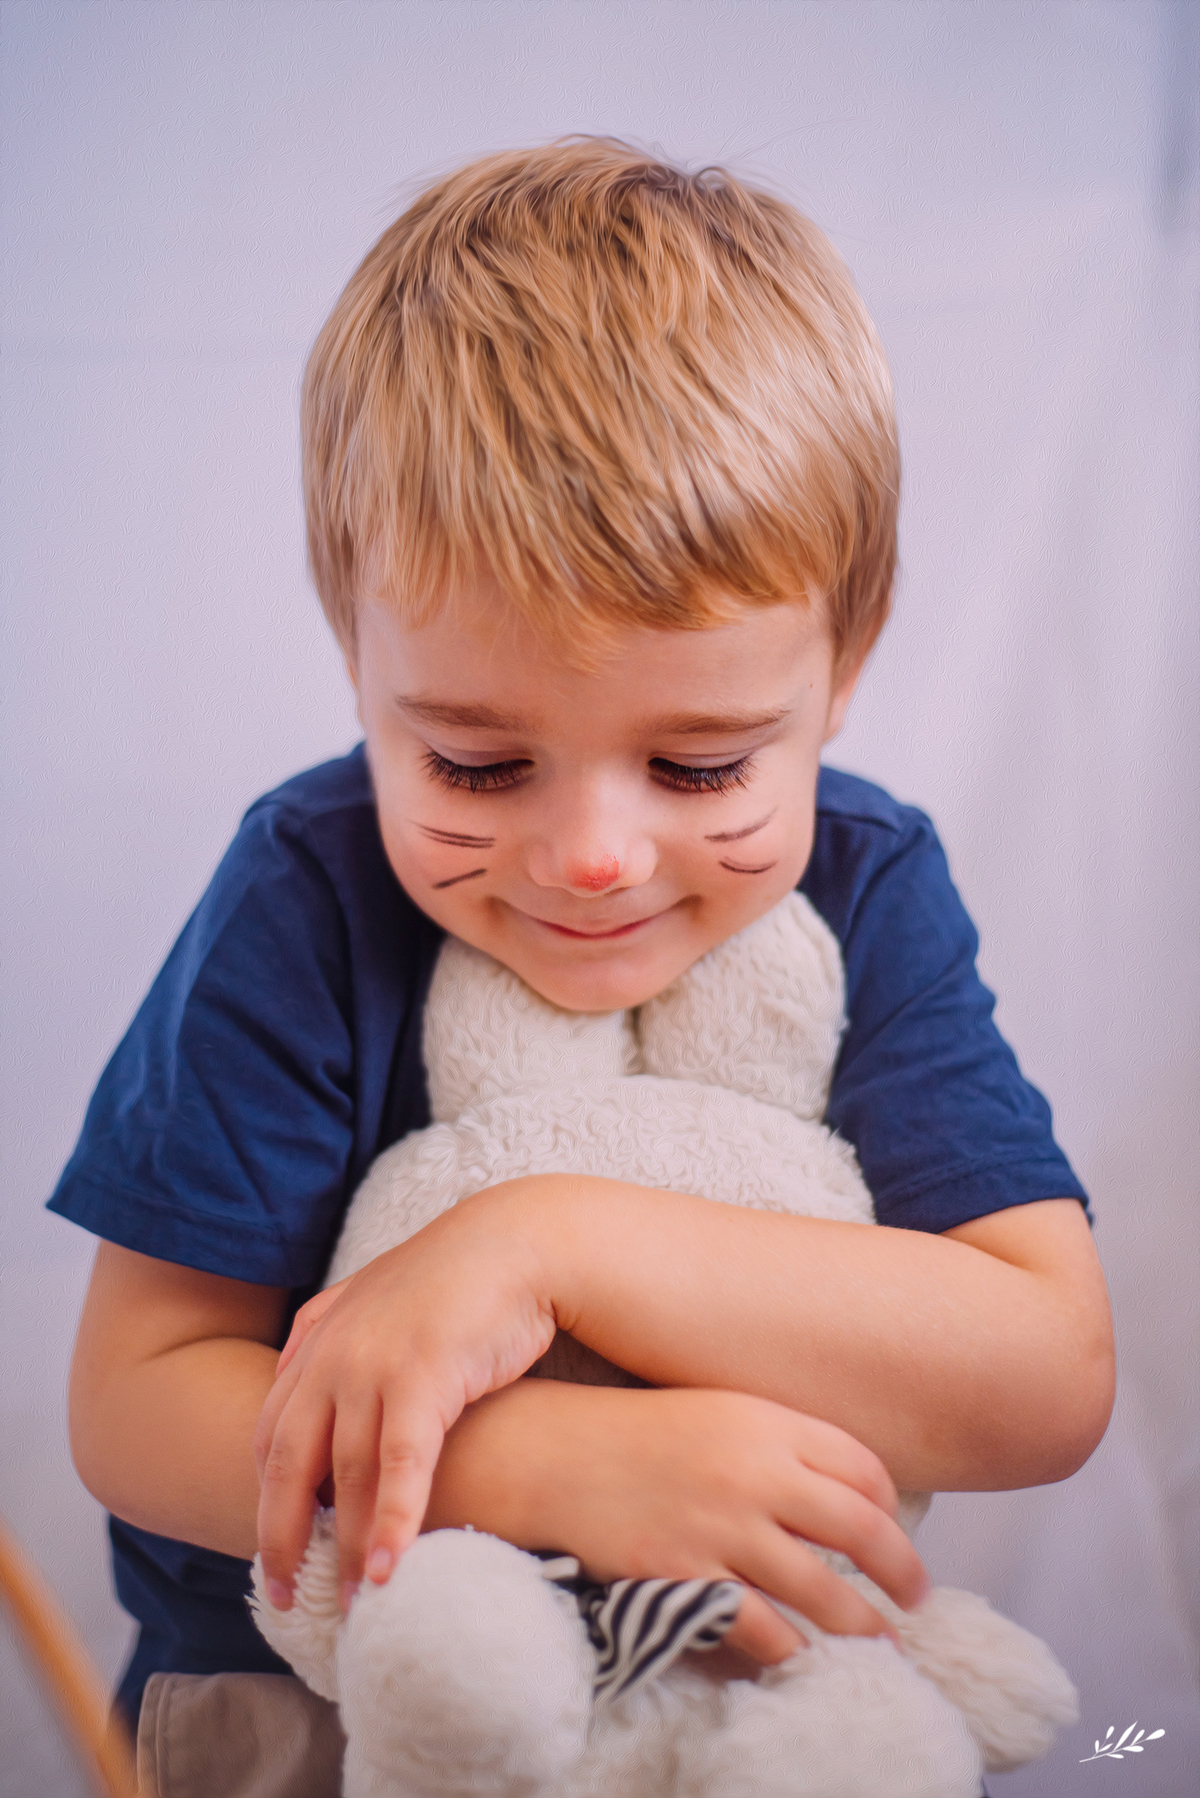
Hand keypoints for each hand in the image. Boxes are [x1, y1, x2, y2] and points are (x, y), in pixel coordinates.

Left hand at [253, 1186, 555, 1610]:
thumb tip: (300, 1381)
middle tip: (284, 1598)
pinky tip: (386, 1570)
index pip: (269, 1434)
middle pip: (287, 1465)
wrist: (513, 1241)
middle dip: (281, 1538)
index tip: (273, 1549)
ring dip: (343, 1547)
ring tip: (350, 1607)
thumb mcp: (374, 1302)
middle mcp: (332, 1356)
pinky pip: (399, 1467)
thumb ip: (332, 1339)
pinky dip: (390, 1523)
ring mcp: (374, 1365)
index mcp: (317, 1341)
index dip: (266, 1498)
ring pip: (343, 1476)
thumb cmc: (452, 1279)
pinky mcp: (423, 1376)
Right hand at [429, 1379, 929, 1664]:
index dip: (890, 1506)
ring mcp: (721, 1524)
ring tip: (880, 1645)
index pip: (861, 1466)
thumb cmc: (626, 1431)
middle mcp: (754, 1469)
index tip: (896, 1532)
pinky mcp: (685, 1574)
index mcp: (764, 1419)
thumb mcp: (709, 1413)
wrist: (542, 1451)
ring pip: (823, 1589)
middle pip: (861, 1528)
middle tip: (918, 1598)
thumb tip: (826, 1487)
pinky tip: (800, 1661)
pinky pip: (760, 1628)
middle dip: (902, 1572)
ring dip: (862, 1626)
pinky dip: (789, 1652)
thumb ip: (769, 1441)